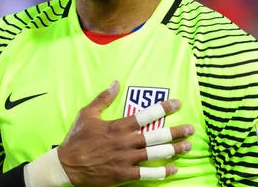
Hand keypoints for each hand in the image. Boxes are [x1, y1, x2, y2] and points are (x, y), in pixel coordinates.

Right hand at [57, 81, 193, 185]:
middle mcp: (126, 142)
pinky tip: (173, 168)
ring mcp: (126, 159)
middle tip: (190, 129)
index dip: (163, 108)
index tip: (177, 103)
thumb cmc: (77, 138)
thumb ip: (103, 98)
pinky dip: (162, 171)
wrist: (67, 165)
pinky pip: (147, 173)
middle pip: (157, 135)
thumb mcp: (87, 113)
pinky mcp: (124, 174)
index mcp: (119, 126)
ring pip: (156, 153)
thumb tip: (116, 82)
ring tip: (187, 146)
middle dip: (176, 132)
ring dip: (174, 150)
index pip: (146, 115)